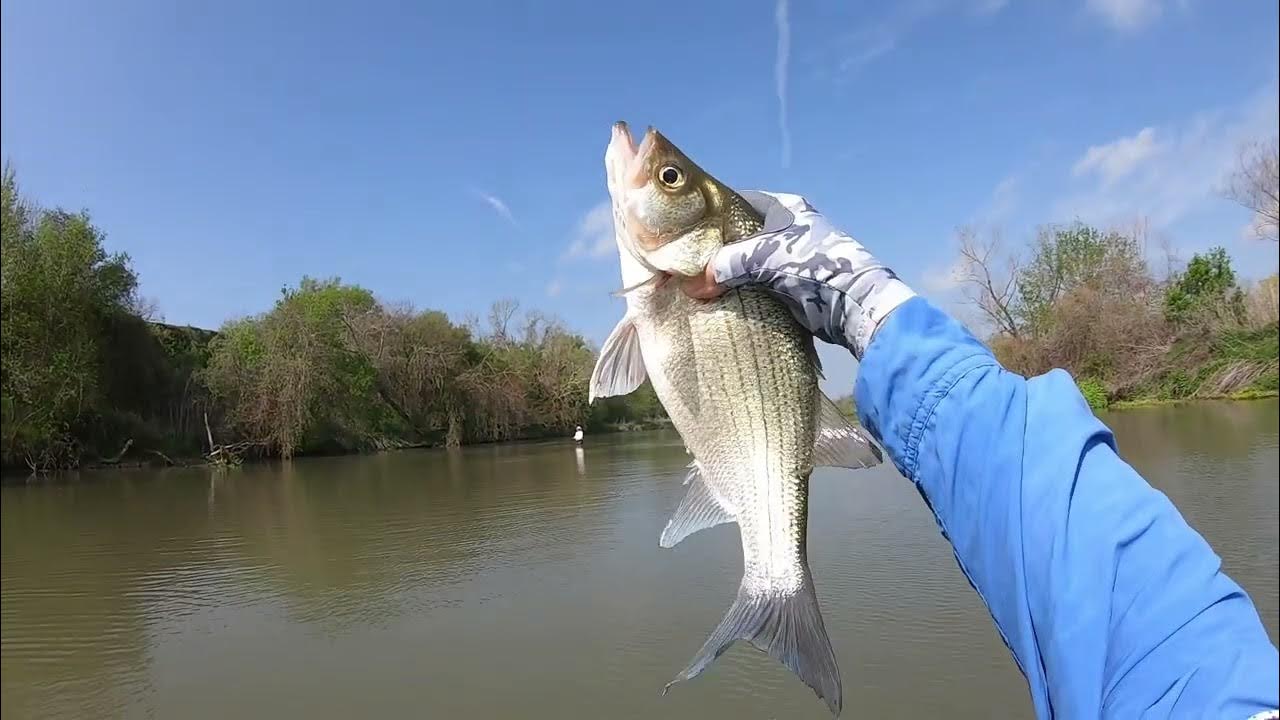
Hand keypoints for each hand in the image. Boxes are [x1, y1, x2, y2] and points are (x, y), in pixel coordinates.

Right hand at [682, 191, 915, 357]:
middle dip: (718, 249)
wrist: (852, 303)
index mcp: (786, 207)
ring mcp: (792, 258)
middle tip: (689, 260)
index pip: (740, 201)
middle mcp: (789, 228)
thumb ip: (725, 264)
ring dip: (729, 274)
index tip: (688, 226)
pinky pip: (758, 285)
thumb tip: (693, 285)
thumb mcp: (763, 256)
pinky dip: (742, 292)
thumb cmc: (812, 264)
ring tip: (699, 282)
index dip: (714, 212)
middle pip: (742, 235)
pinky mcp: (794, 285)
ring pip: (749, 263)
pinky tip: (722, 299)